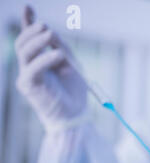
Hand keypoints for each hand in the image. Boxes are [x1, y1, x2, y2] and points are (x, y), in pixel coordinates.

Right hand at [15, 6, 86, 128]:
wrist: (75, 115)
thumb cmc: (74, 92)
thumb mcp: (71, 65)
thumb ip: (61, 48)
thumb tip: (49, 32)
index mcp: (40, 60)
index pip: (30, 38)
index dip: (27, 22)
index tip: (28, 6)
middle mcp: (30, 67)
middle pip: (23, 43)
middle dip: (32, 31)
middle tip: (45, 26)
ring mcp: (27, 76)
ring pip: (24, 52)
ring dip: (37, 41)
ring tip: (50, 35)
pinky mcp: (28, 86)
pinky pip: (33, 68)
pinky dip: (45, 59)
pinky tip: (58, 55)